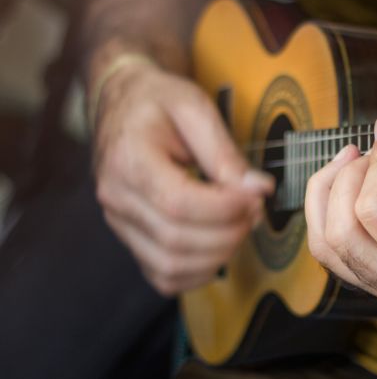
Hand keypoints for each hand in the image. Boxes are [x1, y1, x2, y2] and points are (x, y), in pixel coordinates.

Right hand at [93, 61, 273, 295]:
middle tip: (256, 210)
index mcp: (129, 159)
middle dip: (230, 232)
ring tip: (241, 225)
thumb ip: (225, 153)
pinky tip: (220, 247)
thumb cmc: (159, 102)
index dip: (226, 208)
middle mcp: (116, 197)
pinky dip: (198, 273)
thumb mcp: (195, 108)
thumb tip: (258, 190)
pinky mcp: (129, 237)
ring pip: (170, 265)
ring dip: (219, 255)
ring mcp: (118, 222)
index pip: (179, 203)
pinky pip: (162, 276)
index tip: (256, 195)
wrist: (122, 102)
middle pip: (177, 239)